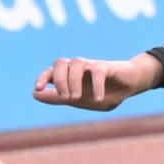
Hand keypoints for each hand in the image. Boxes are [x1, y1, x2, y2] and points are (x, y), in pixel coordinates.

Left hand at [32, 53, 160, 110]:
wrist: (129, 86)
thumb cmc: (102, 92)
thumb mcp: (78, 100)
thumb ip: (57, 98)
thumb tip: (35, 94)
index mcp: (69, 76)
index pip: (51, 71)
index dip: (43, 78)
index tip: (38, 89)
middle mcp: (78, 68)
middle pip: (60, 62)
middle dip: (59, 80)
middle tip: (65, 97)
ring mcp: (92, 65)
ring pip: (77, 62)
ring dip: (73, 81)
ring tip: (76, 98)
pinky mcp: (108, 67)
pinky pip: (98, 71)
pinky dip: (96, 85)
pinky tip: (98, 99)